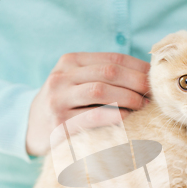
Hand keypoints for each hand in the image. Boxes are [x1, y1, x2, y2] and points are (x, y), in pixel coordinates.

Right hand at [26, 52, 150, 155]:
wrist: (33, 129)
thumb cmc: (67, 104)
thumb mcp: (77, 82)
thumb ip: (104, 75)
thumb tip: (147, 75)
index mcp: (69, 62)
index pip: (112, 58)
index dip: (137, 67)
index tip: (154, 78)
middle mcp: (61, 78)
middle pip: (109, 72)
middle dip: (136, 82)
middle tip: (152, 94)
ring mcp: (58, 101)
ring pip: (101, 91)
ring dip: (129, 98)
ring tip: (144, 106)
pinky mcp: (59, 125)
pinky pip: (94, 117)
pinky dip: (115, 116)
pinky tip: (128, 118)